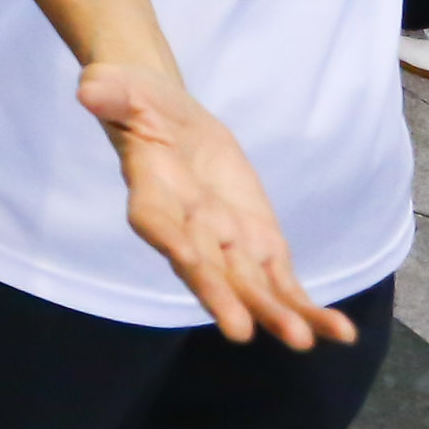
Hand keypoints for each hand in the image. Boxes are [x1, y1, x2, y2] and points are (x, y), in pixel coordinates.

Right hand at [80, 59, 355, 347]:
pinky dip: (306, 308)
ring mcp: (224, 243)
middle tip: (240, 331)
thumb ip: (109, 93)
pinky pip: (283, 283)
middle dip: (223, 297)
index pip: (156, 222)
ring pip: (250, 287)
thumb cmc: (135, 101)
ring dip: (274, 314)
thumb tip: (90, 92)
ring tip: (303, 340)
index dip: (169, 239)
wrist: (167, 118)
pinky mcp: (258, 244)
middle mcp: (186, 229)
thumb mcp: (119, 88)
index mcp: (151, 192)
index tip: (183, 257)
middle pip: (204, 268)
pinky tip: (338, 332)